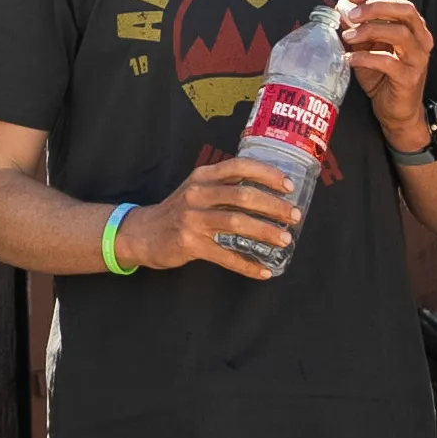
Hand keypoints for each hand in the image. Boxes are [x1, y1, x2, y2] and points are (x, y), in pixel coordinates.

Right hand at [111, 157, 303, 278]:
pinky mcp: (189, 244)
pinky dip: (247, 265)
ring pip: (237, 223)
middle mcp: (197, 194)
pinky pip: (225, 256)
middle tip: (294, 216)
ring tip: (285, 240)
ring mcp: (192, 220)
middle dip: (274, 206)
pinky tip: (263, 271)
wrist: (142, 233)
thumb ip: (224, 186)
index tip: (289, 186)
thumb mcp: (196, 189)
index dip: (267, 174)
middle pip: (242, 196)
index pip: (239, 167)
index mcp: (202, 176)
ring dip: (265, 232)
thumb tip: (268, 193)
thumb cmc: (178, 211)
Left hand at [333, 0, 436, 143]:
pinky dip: (366, 58)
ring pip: (400, 33)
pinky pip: (389, 62)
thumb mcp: (367, 49)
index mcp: (412, 27)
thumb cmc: (382, 77)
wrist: (396, 112)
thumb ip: (357, 30)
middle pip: (405, 11)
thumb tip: (340, 8)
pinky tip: (349, 59)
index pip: (395, 1)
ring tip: (347, 36)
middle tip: (351, 13)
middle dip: (376, 7)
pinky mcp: (410, 78)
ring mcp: (418, 59)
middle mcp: (421, 39)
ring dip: (370, 30)